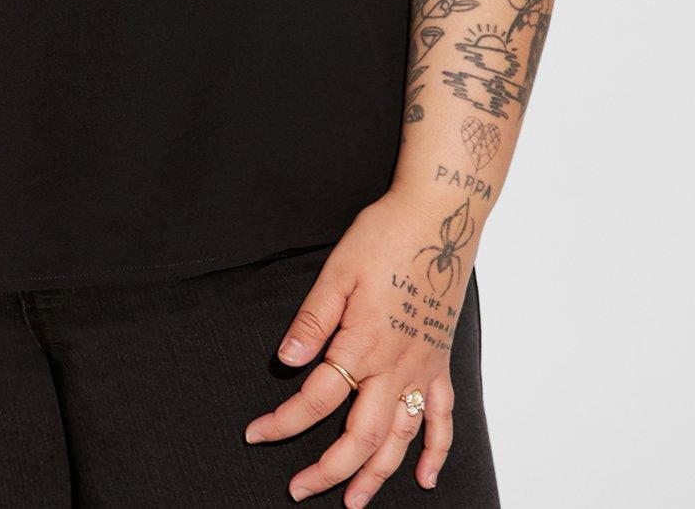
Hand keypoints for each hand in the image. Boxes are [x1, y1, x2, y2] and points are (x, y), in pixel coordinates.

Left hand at [243, 187, 480, 504]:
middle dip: (328, 470)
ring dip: (376, 475)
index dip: (283, 422)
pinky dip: (435, 453)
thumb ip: (313, 319)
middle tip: (298, 489)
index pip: (316, 399)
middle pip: (359, 436)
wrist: (439, 218)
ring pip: (400, 439)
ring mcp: (422, 369)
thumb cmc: (385, 236)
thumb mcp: (337, 270)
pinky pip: (442, 419)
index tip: (256, 434)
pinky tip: (424, 478)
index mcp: (362, 344)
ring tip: (353, 502)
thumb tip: (287, 359)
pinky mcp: (441, 362)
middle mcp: (395, 367)